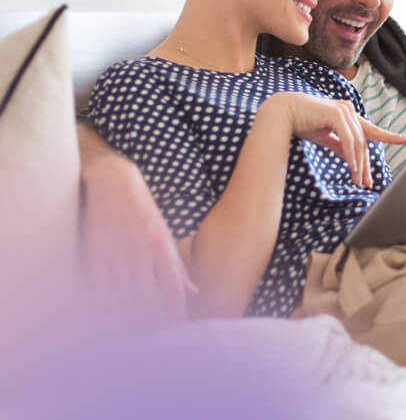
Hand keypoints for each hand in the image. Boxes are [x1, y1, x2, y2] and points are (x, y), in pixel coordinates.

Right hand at [80, 142, 198, 329]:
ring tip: (128, 337)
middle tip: (150, 341)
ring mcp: (116, 254)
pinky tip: (105, 319)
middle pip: (145, 300)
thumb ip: (177, 266)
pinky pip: (98, 288)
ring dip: (125, 320)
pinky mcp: (94, 253)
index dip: (175, 314)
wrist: (113, 181)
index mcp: (161, 247)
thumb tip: (193, 292)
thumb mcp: (165, 234)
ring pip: (121, 298)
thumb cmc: (143, 210)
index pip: (171, 290)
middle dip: (148, 324)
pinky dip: (102, 306)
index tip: (176, 332)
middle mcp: (140, 252)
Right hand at [262, 93, 405, 187]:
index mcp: (348, 115)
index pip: (371, 129)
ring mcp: (344, 111)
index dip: (389, 135)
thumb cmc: (303, 123)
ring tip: (359, 180)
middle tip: (367, 183)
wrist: (283, 113)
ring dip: (358, 164)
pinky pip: (348, 139)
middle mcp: (349, 111)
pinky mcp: (336, 114)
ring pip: (358, 142)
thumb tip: (353, 161)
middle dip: (366, 164)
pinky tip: (353, 168)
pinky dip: (351, 155)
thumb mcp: (326, 138)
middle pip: (364, 141)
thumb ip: (341, 146)